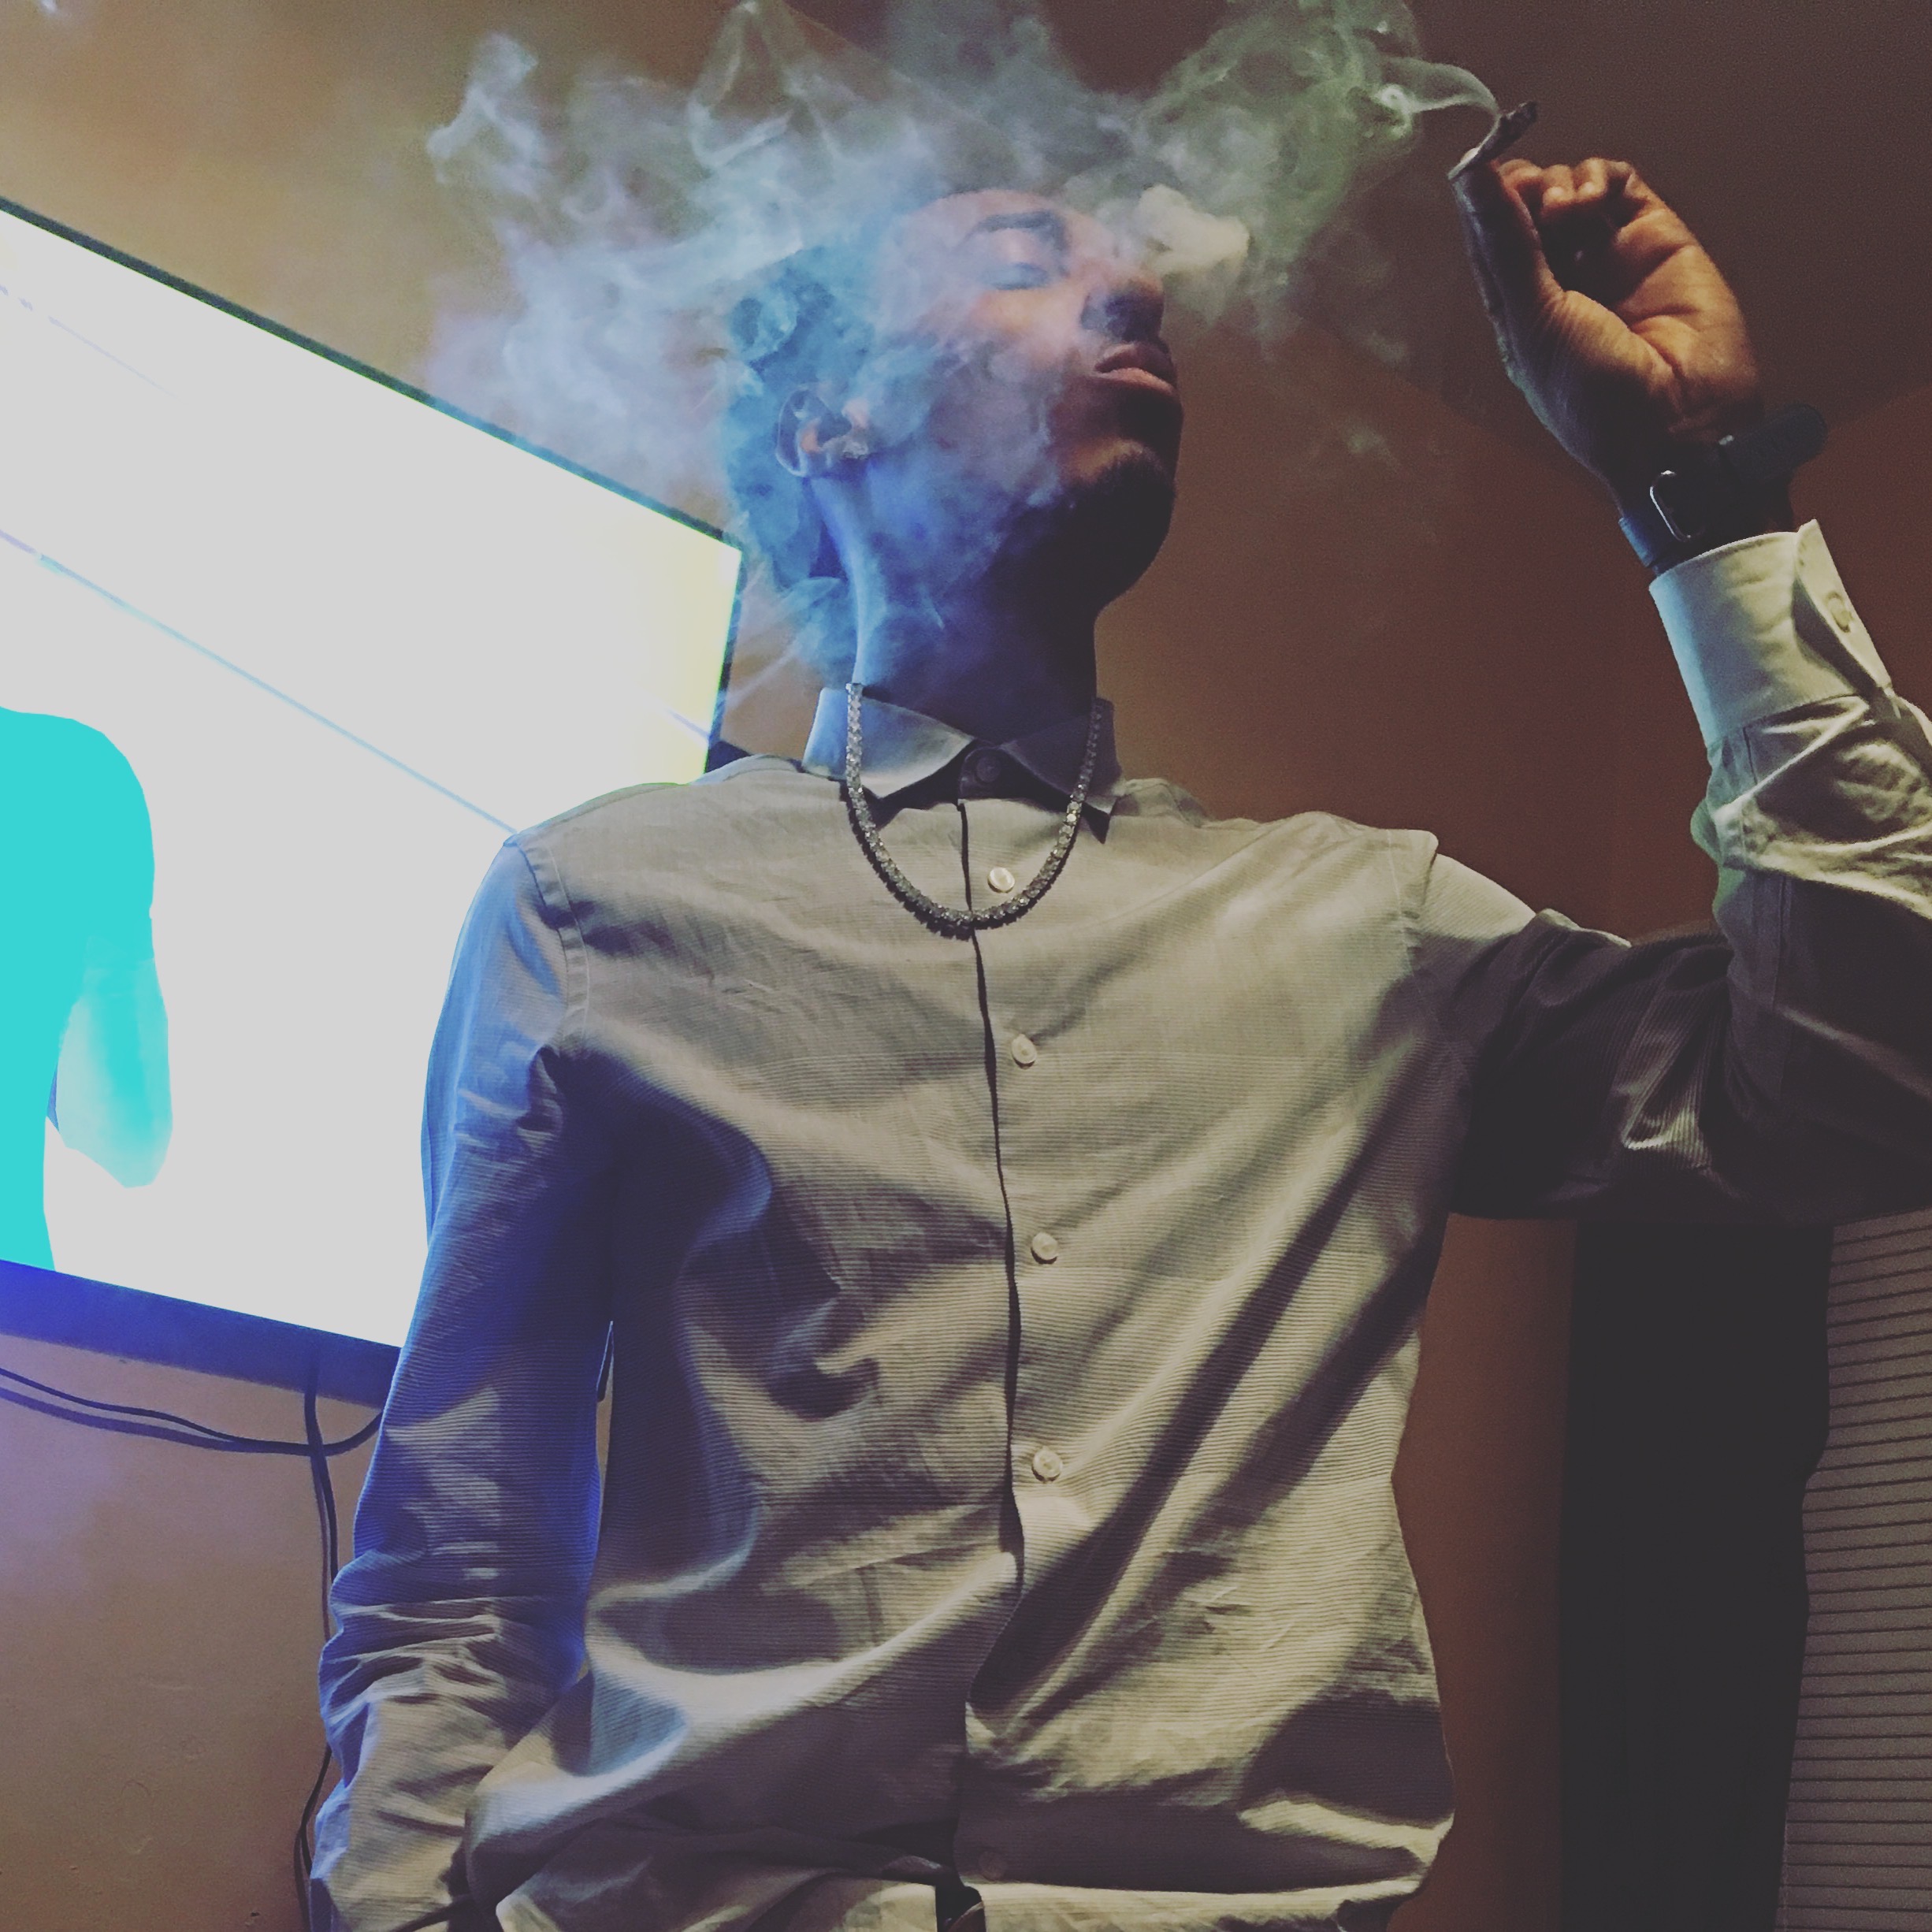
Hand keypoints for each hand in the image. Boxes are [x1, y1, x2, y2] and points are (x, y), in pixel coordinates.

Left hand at [1452, 155, 1771, 513]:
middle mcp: (1562, 280)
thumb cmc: (1596, 396)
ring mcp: (1608, 257)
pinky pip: (1620, 185)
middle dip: (1522, 189)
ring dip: (1560, 182)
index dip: (1482, 203)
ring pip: (1571, 187)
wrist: (1680, 423)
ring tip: (1567, 210)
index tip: (1476, 177)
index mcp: (1521, 311)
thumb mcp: (1534, 322)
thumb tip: (1470, 181)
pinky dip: (1599, 176)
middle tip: (1532, 201)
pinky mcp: (1654, 237)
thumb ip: (1507, 248)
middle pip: (1527, 205)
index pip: (1491, 240)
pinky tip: (1590, 198)